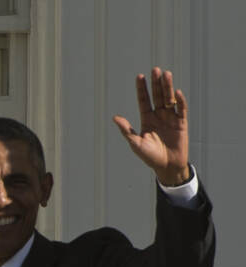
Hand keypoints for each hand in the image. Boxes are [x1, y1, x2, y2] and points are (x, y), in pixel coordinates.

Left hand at [112, 66, 190, 185]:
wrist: (167, 167)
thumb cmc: (149, 157)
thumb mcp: (136, 143)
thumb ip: (127, 130)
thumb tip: (115, 117)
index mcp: (147, 119)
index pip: (144, 100)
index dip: (142, 89)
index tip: (140, 76)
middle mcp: (158, 116)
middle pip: (157, 96)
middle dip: (156, 83)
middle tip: (155, 69)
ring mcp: (170, 118)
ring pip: (169, 99)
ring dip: (167, 87)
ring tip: (166, 74)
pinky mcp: (181, 123)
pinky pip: (181, 110)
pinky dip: (180, 101)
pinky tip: (177, 92)